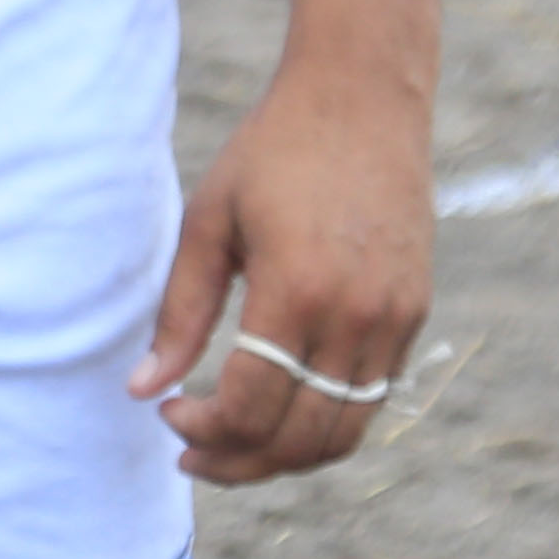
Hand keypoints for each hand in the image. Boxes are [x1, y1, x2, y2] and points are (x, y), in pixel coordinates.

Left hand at [132, 58, 430, 486]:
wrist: (363, 97)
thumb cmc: (273, 150)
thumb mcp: (209, 222)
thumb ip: (180, 314)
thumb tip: (144, 391)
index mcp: (297, 291)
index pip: (251, 407)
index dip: (203, 429)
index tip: (169, 413)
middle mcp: (356, 316)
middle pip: (298, 439)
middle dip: (238, 462)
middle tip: (192, 452)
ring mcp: (394, 319)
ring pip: (343, 434)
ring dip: (284, 457)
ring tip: (234, 445)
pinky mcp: (414, 312)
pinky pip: (372, 399)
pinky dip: (326, 423)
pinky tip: (282, 406)